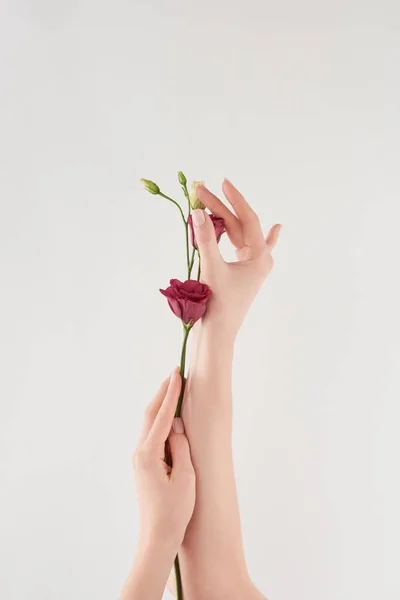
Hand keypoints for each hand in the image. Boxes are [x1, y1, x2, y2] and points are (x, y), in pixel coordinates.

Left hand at [133, 369, 195, 548]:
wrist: (158, 537)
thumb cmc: (174, 511)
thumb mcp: (185, 477)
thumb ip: (180, 446)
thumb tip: (176, 425)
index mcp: (148, 453)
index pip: (161, 416)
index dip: (171, 393)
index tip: (178, 374)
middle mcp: (139, 452)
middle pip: (149, 414)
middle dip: (162, 392)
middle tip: (175, 373)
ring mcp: (139, 458)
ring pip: (148, 423)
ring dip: (160, 405)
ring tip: (173, 388)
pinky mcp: (143, 464)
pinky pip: (151, 434)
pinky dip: (159, 420)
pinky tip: (168, 417)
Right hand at [193, 178, 280, 338]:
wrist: (218, 334)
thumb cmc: (217, 304)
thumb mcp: (211, 268)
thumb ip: (206, 239)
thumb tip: (199, 212)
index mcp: (260, 258)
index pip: (248, 219)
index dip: (234, 199)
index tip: (221, 182)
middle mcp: (260, 260)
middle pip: (239, 226)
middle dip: (220, 207)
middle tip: (199, 191)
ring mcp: (252, 267)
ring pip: (239, 235)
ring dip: (225, 218)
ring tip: (217, 198)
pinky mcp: (243, 274)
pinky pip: (244, 247)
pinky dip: (246, 236)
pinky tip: (276, 228)